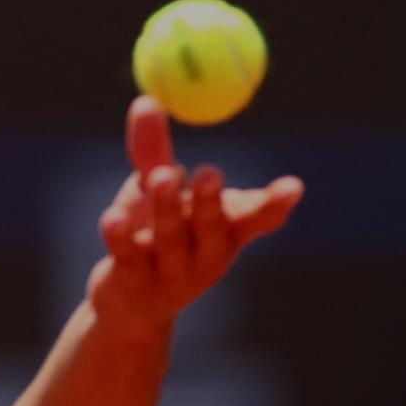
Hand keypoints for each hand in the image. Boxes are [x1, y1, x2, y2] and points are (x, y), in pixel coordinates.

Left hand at [88, 95, 303, 337]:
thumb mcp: (157, 195)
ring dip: (167, 208)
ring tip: (162, 177)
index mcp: (224, 232)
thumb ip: (153, 152)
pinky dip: (120, 236)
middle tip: (210, 171)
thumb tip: (145, 99)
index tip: (293, 187)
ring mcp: (171, 274)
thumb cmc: (156, 239)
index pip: (256, 219)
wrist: (132, 307)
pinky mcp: (134, 284)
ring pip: (170, 239)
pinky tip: (112, 217)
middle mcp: (205, 255)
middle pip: (211, 227)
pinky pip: (127, 257)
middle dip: (211, 199)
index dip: (274, 205)